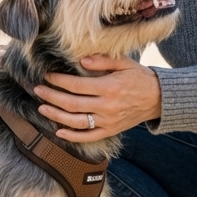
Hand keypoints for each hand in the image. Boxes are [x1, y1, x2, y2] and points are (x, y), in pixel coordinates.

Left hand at [34, 55, 161, 142]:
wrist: (159, 98)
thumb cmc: (140, 77)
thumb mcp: (124, 63)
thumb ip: (103, 60)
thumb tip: (81, 60)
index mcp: (108, 87)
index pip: (76, 85)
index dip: (59, 81)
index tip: (48, 76)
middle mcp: (106, 106)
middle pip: (72, 104)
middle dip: (52, 97)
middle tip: (38, 90)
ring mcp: (108, 121)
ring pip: (76, 122)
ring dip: (56, 116)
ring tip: (42, 109)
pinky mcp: (111, 130)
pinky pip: (89, 136)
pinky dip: (73, 136)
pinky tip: (59, 132)